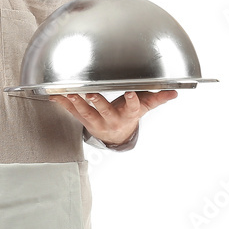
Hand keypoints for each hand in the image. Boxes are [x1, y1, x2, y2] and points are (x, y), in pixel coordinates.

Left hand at [49, 90, 177, 145]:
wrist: (116, 135)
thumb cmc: (129, 115)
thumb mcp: (144, 108)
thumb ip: (157, 98)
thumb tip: (174, 92)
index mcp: (127, 115)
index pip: (132, 108)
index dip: (132, 101)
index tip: (130, 93)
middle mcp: (111, 119)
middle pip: (105, 111)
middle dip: (98, 103)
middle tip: (91, 94)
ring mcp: (96, 121)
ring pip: (86, 114)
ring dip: (77, 104)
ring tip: (71, 94)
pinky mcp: (84, 120)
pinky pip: (72, 112)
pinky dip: (63, 104)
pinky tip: (54, 96)